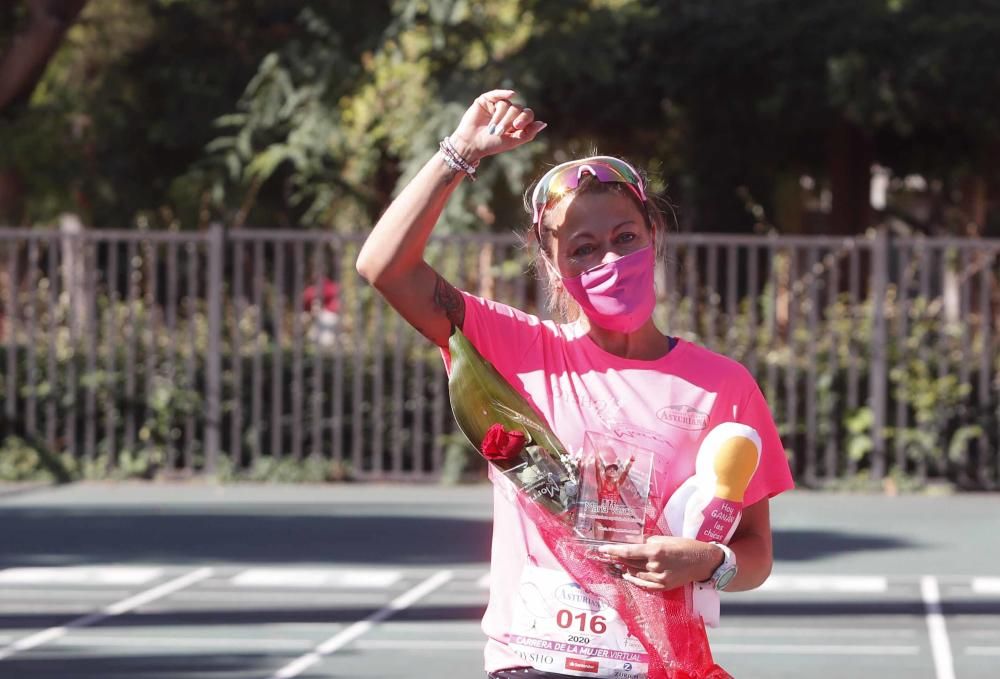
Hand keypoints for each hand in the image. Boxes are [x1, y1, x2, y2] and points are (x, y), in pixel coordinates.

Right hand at [448, 89, 546, 163]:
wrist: (471, 144)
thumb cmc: (491, 145)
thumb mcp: (513, 142)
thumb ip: (528, 133)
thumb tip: (543, 123)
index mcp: (516, 122)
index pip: (527, 114)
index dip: (524, 118)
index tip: (517, 126)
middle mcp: (508, 112)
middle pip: (517, 108)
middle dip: (509, 120)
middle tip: (500, 131)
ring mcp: (497, 105)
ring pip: (506, 104)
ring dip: (500, 117)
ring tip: (492, 128)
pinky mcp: (486, 100)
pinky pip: (497, 94)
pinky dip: (503, 93)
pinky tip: (511, 94)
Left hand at [598, 537, 723, 590]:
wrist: (703, 562)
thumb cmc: (685, 546)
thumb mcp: (665, 539)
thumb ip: (646, 543)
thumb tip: (630, 543)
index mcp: (655, 551)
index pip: (628, 551)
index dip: (613, 550)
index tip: (602, 549)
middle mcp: (655, 566)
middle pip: (629, 563)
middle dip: (617, 558)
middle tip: (607, 554)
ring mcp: (659, 578)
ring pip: (635, 573)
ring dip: (625, 567)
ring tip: (616, 562)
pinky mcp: (663, 587)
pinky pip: (643, 584)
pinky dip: (633, 579)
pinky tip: (627, 575)